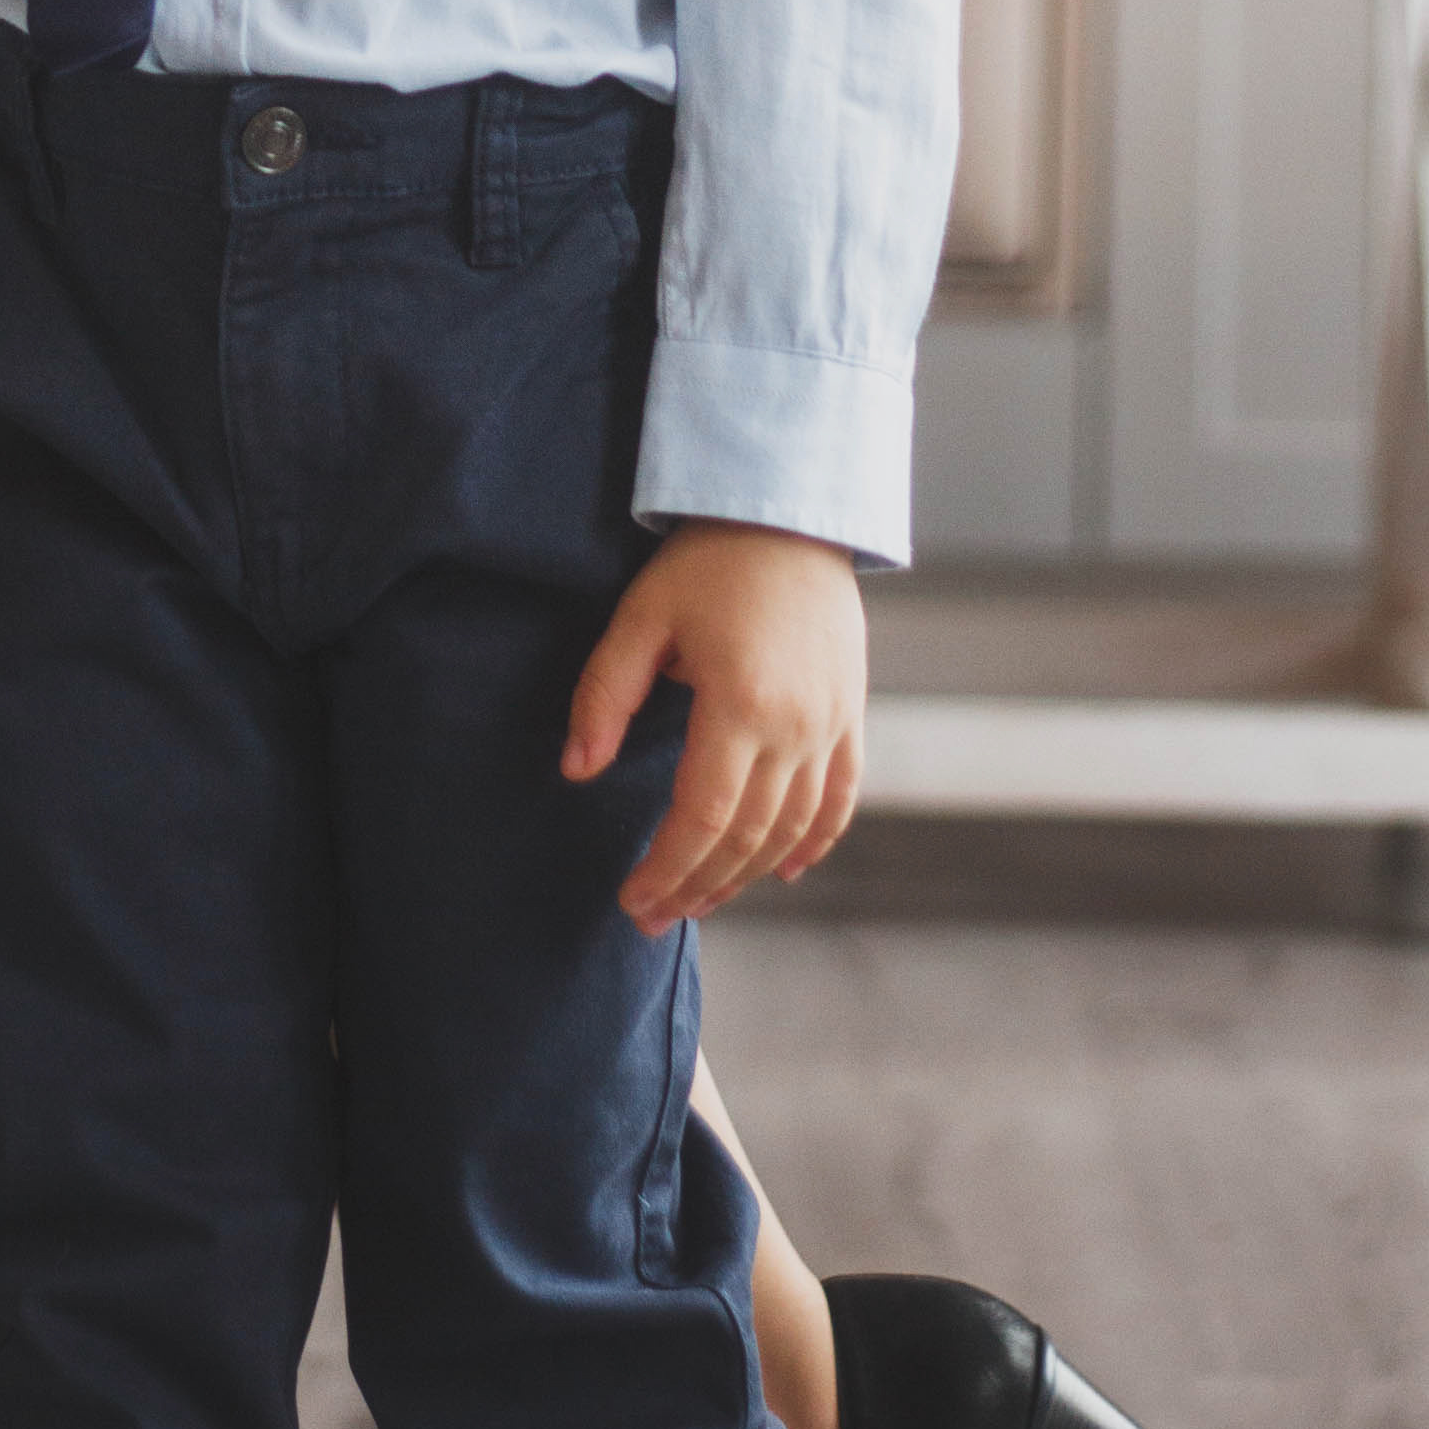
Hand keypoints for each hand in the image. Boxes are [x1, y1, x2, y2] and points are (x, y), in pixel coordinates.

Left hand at [563, 520, 866, 934]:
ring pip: (792, 829)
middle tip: (654, 917)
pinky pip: (840, 798)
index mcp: (741, 703)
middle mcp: (796, 725)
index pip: (701, 817)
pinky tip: (785, 870)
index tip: (632, 900)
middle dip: (696, 885)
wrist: (793, 512)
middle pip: (746, 836)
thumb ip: (605, 695)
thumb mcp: (641, 617)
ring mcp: (832, 723)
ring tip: (701, 900)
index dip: (665, 868)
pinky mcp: (851, 713)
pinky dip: (814, 842)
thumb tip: (576, 770)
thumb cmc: (707, 561)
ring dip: (746, 875)